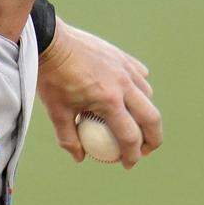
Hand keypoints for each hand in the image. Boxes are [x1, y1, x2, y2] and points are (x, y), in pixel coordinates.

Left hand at [36, 18, 161, 168]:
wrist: (50, 40)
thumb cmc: (51, 77)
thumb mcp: (56, 111)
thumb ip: (68, 138)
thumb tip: (80, 158)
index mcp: (109, 101)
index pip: (130, 136)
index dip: (132, 155)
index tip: (128, 164)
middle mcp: (124, 85)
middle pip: (152, 118)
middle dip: (153, 139)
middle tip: (145, 150)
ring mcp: (126, 68)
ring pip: (148, 95)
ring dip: (146, 113)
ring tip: (135, 123)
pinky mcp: (122, 57)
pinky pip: (140, 75)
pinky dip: (139, 89)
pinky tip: (129, 95)